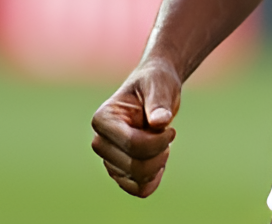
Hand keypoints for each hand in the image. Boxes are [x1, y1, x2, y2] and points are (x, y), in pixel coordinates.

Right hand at [90, 58, 181, 197]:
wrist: (155, 90)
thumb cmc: (155, 83)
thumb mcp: (159, 85)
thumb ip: (159, 102)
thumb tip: (160, 122)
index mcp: (103, 119)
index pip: (132, 144)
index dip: (158, 142)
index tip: (171, 129)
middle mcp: (100, 141)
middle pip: (135, 165)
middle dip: (160, 154)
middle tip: (169, 135)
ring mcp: (108, 158)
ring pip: (137, 179)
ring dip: (158, 164)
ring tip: (162, 144)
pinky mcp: (118, 170)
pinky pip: (136, 188)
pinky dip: (152, 180)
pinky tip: (160, 163)